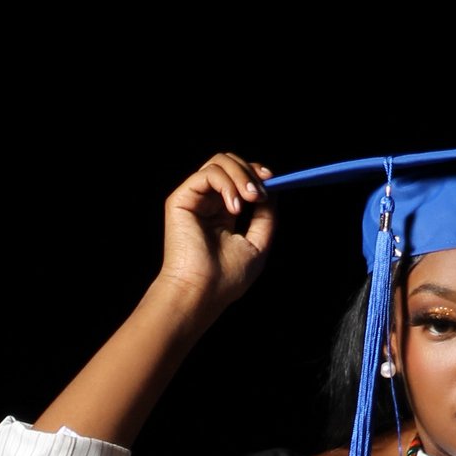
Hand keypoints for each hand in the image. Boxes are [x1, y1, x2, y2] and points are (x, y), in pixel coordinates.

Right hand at [159, 151, 276, 312]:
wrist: (202, 293)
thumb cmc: (226, 278)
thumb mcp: (258, 244)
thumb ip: (266, 217)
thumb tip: (272, 190)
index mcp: (223, 213)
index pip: (239, 179)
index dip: (256, 174)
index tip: (274, 180)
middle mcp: (207, 203)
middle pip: (230, 164)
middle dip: (250, 172)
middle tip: (261, 193)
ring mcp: (194, 200)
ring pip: (219, 162)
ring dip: (241, 176)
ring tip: (250, 199)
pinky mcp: (181, 199)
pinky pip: (208, 173)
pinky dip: (227, 184)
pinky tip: (233, 208)